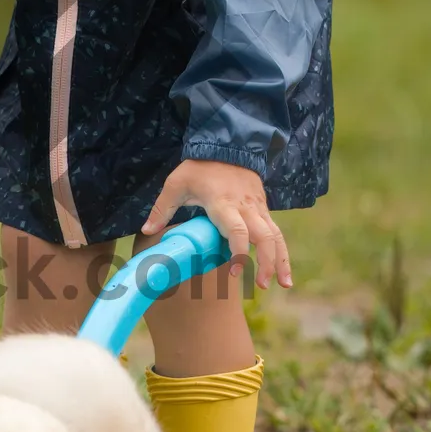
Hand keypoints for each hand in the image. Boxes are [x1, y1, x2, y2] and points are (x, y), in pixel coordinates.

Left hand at [142, 159, 291, 289]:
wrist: (227, 146)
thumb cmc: (199, 167)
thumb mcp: (176, 183)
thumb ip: (162, 208)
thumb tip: (146, 230)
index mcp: (222, 202)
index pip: (236, 229)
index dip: (238, 251)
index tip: (235, 271)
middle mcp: (245, 207)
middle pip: (264, 236)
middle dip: (266, 262)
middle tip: (261, 285)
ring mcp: (258, 208)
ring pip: (276, 236)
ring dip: (281, 260)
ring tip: (284, 284)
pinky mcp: (264, 209)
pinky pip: (277, 232)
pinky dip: (283, 252)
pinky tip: (284, 272)